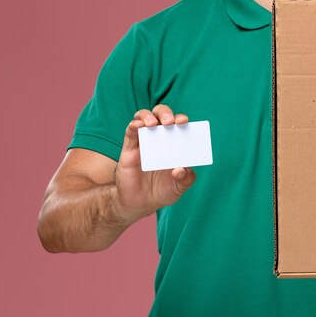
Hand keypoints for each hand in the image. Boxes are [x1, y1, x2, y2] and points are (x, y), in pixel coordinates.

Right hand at [115, 104, 196, 221]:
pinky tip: (138, 126)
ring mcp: (144, 141)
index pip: (179, 125)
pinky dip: (134, 125)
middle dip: (166, 113)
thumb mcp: (178, 188)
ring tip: (153, 123)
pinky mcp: (130, 148)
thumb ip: (185, 179)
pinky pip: (130, 131)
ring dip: (148, 116)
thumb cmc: (162, 192)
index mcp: (175, 144)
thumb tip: (182, 169)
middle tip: (170, 122)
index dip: (181, 119)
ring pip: (144, 118)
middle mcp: (160, 139)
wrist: (139, 203)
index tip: (184, 121)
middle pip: (161, 115)